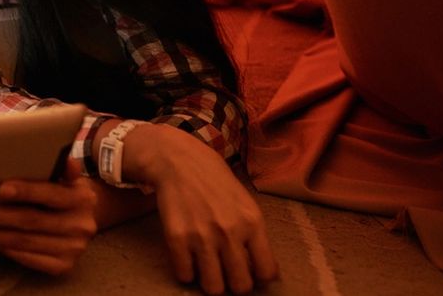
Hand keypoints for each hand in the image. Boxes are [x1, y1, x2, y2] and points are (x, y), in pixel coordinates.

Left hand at [0, 160, 97, 274]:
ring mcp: (73, 249)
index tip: (0, 188)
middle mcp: (81, 226)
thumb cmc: (64, 191)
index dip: (26, 191)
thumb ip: (60, 166)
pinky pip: (28, 259)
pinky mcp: (63, 266)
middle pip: (31, 221)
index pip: (51, 194)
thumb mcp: (66, 176)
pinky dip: (5, 249)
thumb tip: (60, 156)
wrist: (87, 218)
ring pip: (24, 242)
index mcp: (82, 198)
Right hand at [128, 124, 278, 293]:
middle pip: (240, 286)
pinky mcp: (176, 238)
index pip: (266, 272)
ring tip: (207, 269)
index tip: (250, 273)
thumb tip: (266, 273)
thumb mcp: (245, 203)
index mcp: (252, 222)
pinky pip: (184, 275)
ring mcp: (201, 236)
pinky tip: (188, 258)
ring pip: (213, 288)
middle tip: (227, 273)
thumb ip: (255, 235)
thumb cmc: (215, 181)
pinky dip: (186, 272)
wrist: (179, 160)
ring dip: (211, 282)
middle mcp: (229, 232)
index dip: (259, 278)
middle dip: (234, 284)